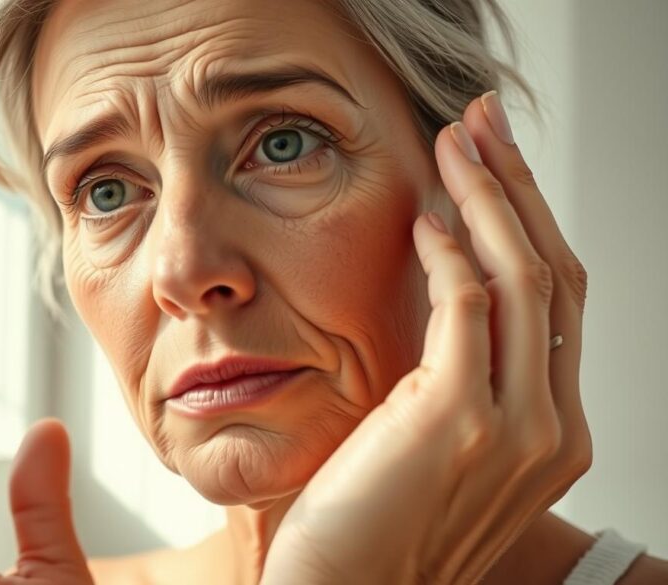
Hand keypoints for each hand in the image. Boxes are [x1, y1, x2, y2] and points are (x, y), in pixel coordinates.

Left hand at [261, 92, 591, 583]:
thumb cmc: (371, 518)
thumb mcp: (430, 435)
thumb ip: (454, 368)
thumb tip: (446, 276)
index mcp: (552, 432)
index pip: (560, 302)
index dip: (531, 222)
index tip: (494, 165)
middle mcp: (553, 429)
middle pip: (557, 275)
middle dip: (519, 187)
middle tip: (482, 126)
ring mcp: (516, 426)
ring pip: (526, 277)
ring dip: (487, 198)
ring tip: (453, 143)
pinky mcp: (459, 419)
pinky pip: (469, 305)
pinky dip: (449, 251)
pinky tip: (421, 217)